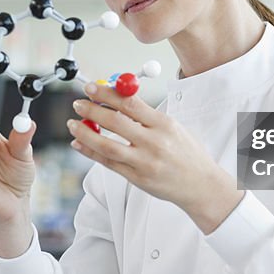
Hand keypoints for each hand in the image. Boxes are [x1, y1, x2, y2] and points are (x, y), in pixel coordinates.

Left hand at [68, 83, 244, 233]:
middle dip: (92, 110)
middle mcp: (154, 142)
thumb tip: (117, 96)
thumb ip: (145, 114)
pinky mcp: (137, 178)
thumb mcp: (172, 126)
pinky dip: (91, 152)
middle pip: (115, 122)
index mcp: (164, 124)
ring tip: (73, 123)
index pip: (130, 103)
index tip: (92, 88)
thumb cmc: (187, 152)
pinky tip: (79, 144)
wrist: (200, 185)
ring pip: (107, 145)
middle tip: (78, 103)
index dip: (107, 93)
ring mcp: (144, 162)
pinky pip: (108, 163)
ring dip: (85, 133)